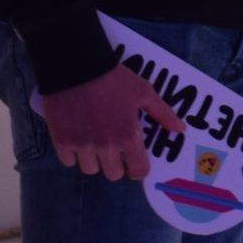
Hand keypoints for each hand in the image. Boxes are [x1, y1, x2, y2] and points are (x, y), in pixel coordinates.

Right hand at [41, 63, 187, 181]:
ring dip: (94, 159)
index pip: (138, 171)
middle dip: (116, 164)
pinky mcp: (62, 142)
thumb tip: (180, 129)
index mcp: (128, 136)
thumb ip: (162, 113)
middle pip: (113, 174)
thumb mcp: (144, 92)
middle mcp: (106, 146)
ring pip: (90, 170)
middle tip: (114, 147)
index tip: (135, 159)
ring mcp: (82, 146)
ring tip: (94, 141)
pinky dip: (73, 153)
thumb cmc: (114, 79)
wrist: (77, 68)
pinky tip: (77, 138)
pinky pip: (68, 161)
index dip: (138, 167)